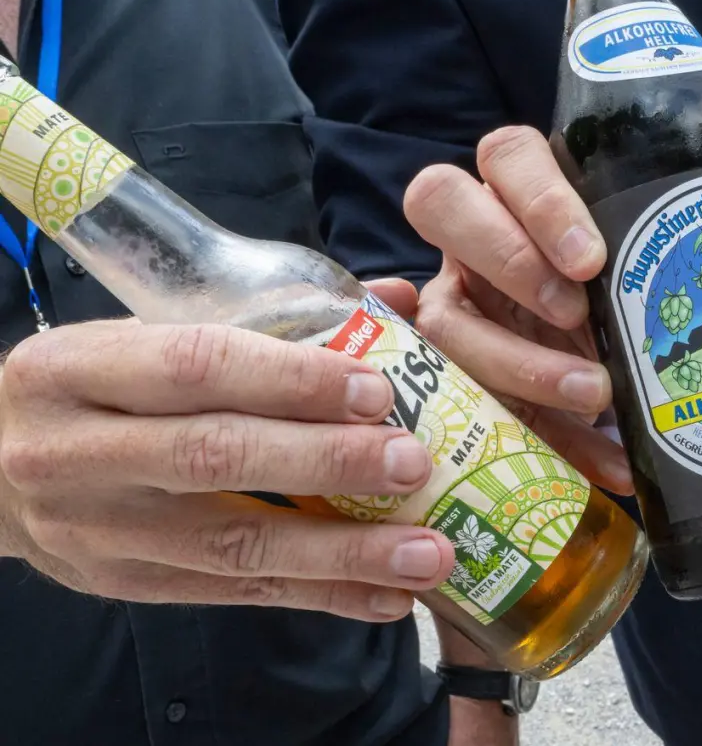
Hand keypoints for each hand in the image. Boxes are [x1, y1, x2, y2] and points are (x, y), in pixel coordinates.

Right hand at [0, 293, 454, 620]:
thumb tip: (397, 299)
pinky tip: (388, 597)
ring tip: (427, 554)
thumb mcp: (148, 334)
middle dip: (327, 464)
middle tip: (413, 463)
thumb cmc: (98, 386)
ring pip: (233, 544)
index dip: (291, 379)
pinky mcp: (128, 584)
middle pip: (217, 457)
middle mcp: (79, 451)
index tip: (377, 389)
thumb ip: (267, 318)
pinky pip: (237, 592)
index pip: (196, 366)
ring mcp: (101, 529)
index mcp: (81, 367)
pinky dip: (321, 595)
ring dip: (342, 554)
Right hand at [403, 126, 701, 493]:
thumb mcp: (685, 269)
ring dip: (521, 360)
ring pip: (449, 316)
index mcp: (530, 187)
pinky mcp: (456, 376)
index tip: (591, 256)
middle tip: (578, 311)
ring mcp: (459, 301)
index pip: (509, 156)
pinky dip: (548, 439)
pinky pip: (476, 404)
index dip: (539, 200)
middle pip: (441, 201)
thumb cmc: (640, 293)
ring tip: (596, 397)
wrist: (606, 371)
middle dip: (508, 257)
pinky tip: (608, 463)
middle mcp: (478, 234)